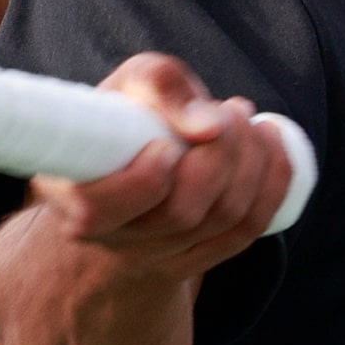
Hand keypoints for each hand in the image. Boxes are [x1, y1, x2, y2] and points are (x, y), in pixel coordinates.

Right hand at [24, 53, 290, 286]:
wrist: (130, 167)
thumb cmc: (124, 119)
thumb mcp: (129, 85)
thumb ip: (159, 85)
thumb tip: (208, 124)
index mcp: (72, 195)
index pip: (98, 210)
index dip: (143, 181)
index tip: (167, 144)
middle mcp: (112, 238)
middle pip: (181, 213)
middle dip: (221, 154)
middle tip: (227, 112)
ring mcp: (157, 256)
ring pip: (223, 220)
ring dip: (252, 161)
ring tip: (244, 118)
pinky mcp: (196, 259)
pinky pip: (247, 232)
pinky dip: (272, 184)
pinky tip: (270, 143)